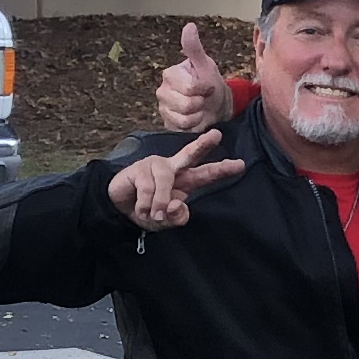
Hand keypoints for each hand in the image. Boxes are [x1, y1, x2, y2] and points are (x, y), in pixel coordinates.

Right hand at [109, 130, 245, 232]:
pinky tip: (140, 207)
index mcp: (184, 181)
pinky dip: (145, 204)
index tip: (240, 165)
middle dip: (203, 145)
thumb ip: (177, 217)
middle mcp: (172, 169)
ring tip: (152, 213)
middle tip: (216, 136)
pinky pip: (147, 189)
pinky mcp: (138, 168)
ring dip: (159, 203)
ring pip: (165, 183)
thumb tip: (179, 203)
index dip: (222, 170)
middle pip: (189, 154)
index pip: (206, 174)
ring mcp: (155, 166)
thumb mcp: (165, 222)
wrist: (118, 208)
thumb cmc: (146, 211)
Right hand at [153, 23, 228, 134]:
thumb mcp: (206, 65)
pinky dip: (195, 126)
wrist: (216, 105)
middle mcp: (162, 92)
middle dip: (202, 103)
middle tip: (204, 99)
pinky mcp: (167, 124)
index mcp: (170, 75)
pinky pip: (183, 129)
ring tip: (201, 108)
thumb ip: (194, 48)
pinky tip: (197, 118)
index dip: (205, 89)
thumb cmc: (210, 83)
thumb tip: (189, 26)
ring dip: (199, 115)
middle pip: (186, 105)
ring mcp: (163, 109)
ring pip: (184, 119)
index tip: (208, 86)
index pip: (190, 87)